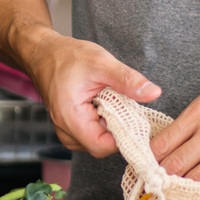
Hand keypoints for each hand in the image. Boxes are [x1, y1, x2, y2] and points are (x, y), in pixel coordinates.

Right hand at [17, 30, 159, 156]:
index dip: (123, 138)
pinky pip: (92, 134)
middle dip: (119, 129)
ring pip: (98, 142)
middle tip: (126, 104)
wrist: (45, 53)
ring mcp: (66, 131)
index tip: (137, 121)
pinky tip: (105, 104)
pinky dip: (103, 123)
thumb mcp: (102, 63)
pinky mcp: (71, 127)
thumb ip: (128, 80)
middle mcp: (65, 130)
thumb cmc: (67, 57)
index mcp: (70, 118)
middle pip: (101, 146)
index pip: (102, 146)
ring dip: (111, 126)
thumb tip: (154, 93)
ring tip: (112, 101)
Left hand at [151, 61, 199, 190]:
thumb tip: (163, 147)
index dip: (148, 163)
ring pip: (198, 182)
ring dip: (187, 193)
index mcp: (199, 113)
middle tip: (157, 192)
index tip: (145, 173)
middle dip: (162, 182)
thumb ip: (188, 123)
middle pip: (175, 166)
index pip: (162, 145)